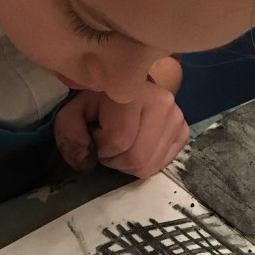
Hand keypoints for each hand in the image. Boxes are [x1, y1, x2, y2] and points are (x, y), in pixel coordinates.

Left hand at [55, 81, 189, 178]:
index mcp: (133, 92)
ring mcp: (177, 117)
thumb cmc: (98, 101)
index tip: (96, 136)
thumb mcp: (73, 112)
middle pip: (136, 157)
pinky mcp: (183, 131)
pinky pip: (161, 165)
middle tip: (107, 147)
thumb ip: (71, 135)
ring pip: (148, 165)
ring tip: (121, 146)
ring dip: (128, 164)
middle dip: (115, 160)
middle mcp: (162, 102)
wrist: (126, 89)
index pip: (119, 140)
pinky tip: (136, 147)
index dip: (101, 148)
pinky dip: (143, 164)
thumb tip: (86, 164)